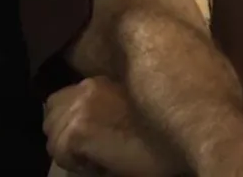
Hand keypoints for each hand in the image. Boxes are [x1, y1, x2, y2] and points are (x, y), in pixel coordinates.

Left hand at [44, 77, 187, 176]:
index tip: (95, 135)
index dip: (73, 119)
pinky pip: (60, 153)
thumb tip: (99, 119)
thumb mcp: (142, 108)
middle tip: (95, 149)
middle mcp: (88, 86)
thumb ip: (116, 102)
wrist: (192, 137)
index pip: (63, 97)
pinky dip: (76, 163)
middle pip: (51, 112)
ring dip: (71, 149)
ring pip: (52, 135)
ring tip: (100, 157)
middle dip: (66, 132)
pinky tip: (102, 163)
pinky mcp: (80, 128)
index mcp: (102, 79)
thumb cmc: (171, 130)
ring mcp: (82, 105)